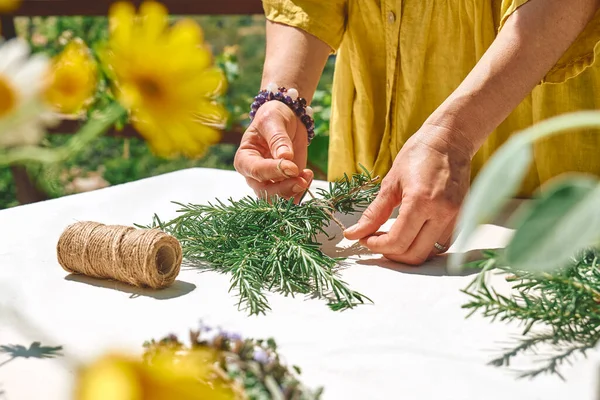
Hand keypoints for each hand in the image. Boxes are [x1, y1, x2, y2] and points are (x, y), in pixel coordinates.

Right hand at [234, 101, 313, 201]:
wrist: (287, 119)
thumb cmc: (274, 117)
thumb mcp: (273, 121)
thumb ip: (278, 139)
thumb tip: (285, 157)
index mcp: (245, 159)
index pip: (256, 171)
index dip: (274, 171)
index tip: (292, 167)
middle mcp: (254, 175)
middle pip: (265, 192)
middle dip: (284, 189)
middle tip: (302, 179)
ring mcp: (270, 182)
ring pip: (278, 199)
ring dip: (295, 191)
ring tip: (307, 175)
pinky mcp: (286, 184)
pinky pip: (292, 196)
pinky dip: (302, 191)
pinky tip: (308, 176)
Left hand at [344, 124, 471, 264]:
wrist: (449, 141)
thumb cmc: (418, 155)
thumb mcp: (390, 183)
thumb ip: (373, 213)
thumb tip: (352, 234)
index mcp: (421, 201)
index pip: (397, 241)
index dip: (376, 246)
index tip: (365, 240)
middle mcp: (442, 212)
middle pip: (413, 255)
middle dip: (391, 253)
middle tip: (376, 241)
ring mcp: (456, 216)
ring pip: (429, 253)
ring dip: (408, 251)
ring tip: (393, 236)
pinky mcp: (463, 217)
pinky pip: (442, 244)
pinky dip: (424, 245)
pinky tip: (412, 233)